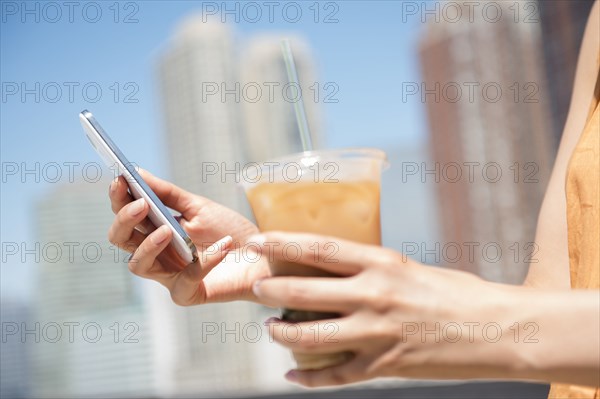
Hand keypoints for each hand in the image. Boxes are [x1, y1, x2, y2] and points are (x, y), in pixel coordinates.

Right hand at [107, 169, 269, 304]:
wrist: (262, 256)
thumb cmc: (229, 231)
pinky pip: (186, 280)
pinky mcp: (187, 294)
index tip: (119, 180)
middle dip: (125, 221)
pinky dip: (206, 260)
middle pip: (121, 240)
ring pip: (138, 265)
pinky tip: (224, 244)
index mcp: (153, 230)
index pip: (126, 216)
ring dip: (148, 245)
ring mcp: (168, 276)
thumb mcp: (199, 207)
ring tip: (167, 230)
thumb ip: (168, 194)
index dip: (118, 199)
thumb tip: (136, 171)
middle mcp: (154, 254)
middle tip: (140, 205)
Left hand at [251, 232, 520, 386]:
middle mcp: (374, 296)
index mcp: (381, 264)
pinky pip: (335, 376)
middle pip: (304, 292)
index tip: (256, 240)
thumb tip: (337, 270)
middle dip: (270, 290)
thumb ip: (373, 270)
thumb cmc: (457, 293)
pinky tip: (291, 375)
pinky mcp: (385, 366)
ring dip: (282, 334)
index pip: (318, 249)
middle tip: (254, 287)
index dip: (281, 243)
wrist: (499, 330)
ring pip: (311, 336)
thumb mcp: (410, 268)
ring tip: (270, 329)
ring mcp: (377, 334)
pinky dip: (308, 378)